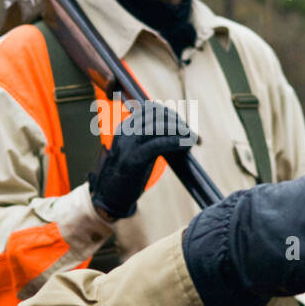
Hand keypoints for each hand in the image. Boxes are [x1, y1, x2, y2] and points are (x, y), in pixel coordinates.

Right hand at [88, 100, 193, 220]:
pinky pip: (158, 144)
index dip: (171, 114)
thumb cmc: (127, 175)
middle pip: (156, 115)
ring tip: (193, 138)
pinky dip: (176, 142)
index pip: (151, 109)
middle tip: (192, 133)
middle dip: (178, 122)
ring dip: (180, 130)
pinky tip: (187, 145)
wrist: (111, 196)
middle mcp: (125, 132)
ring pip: (158, 126)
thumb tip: (176, 133)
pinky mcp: (134, 159)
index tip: (184, 124)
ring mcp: (128, 145)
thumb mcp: (137, 151)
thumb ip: (150, 140)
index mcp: (125, 128)